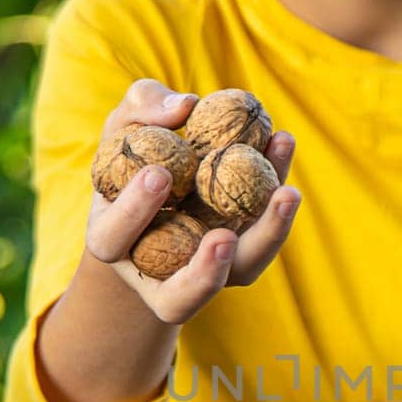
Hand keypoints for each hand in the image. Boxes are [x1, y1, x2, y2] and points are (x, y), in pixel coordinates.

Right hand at [84, 78, 301, 324]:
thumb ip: (143, 107)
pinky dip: (279, 199)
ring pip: (238, 273)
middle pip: (182, 295)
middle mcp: (158, 270)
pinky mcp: (244, 254)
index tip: (158, 174)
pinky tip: (282, 144)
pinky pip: (265, 235)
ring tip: (287, 193)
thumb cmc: (135, 149)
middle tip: (225, 236)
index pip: (114, 239)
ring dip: (266, 238)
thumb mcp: (126, 122)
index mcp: (114, 240)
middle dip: (205, 271)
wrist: (165, 174)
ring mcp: (207, 269)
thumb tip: (186, 106)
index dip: (133, 213)